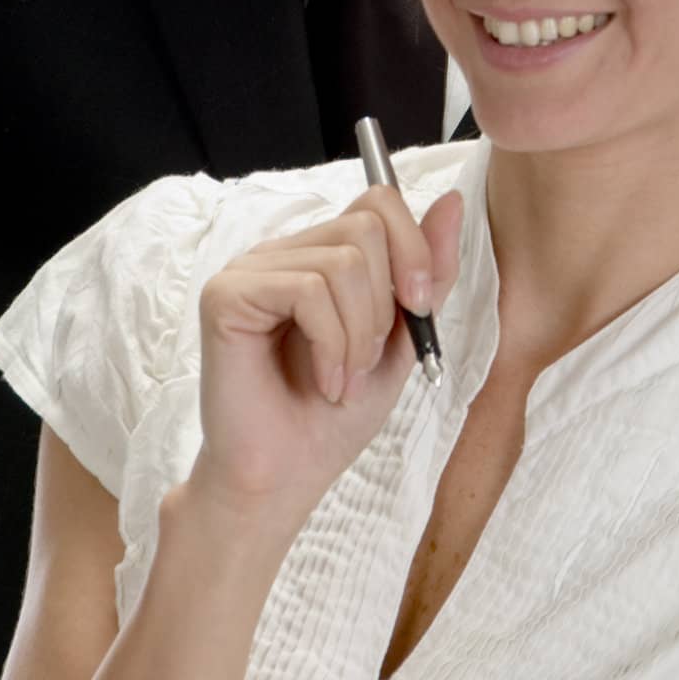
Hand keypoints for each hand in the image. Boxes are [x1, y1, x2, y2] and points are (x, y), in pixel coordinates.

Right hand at [189, 184, 464, 520]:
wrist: (285, 480)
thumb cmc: (335, 414)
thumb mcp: (402, 338)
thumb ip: (427, 272)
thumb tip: (452, 200)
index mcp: (321, 252)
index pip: (377, 200)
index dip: (412, 247)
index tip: (418, 307)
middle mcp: (284, 250)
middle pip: (365, 226)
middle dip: (385, 303)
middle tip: (366, 359)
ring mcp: (251, 268)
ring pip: (342, 261)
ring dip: (359, 334)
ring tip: (344, 378)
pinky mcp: (226, 294)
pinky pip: (306, 289)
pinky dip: (331, 344)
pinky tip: (324, 382)